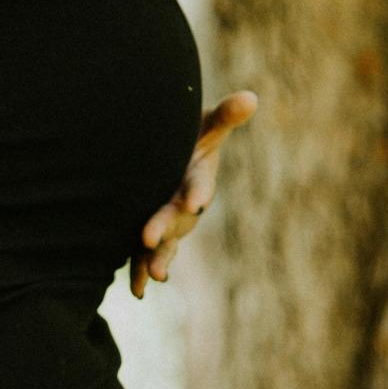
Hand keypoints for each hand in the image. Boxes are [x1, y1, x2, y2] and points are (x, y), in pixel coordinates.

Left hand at [129, 90, 257, 298]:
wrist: (166, 152)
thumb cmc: (188, 135)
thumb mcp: (206, 125)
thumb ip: (225, 115)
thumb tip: (251, 97)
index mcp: (198, 177)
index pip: (200, 185)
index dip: (198, 192)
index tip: (195, 200)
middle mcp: (184, 202)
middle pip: (177, 218)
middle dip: (165, 227)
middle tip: (149, 237)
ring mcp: (167, 219)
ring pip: (165, 242)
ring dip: (158, 258)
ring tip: (153, 275)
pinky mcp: (148, 230)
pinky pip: (145, 255)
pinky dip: (140, 272)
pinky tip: (136, 291)